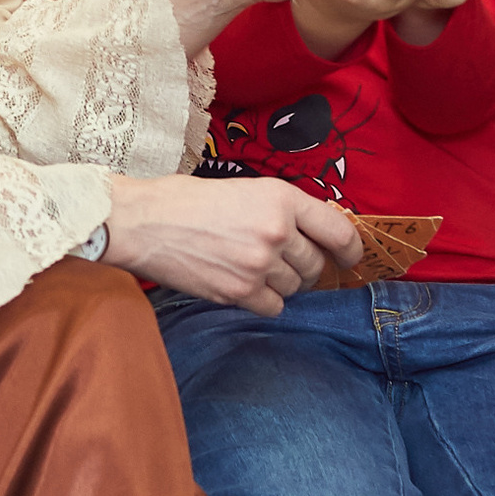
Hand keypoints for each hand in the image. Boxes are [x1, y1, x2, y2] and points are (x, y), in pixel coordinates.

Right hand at [102, 174, 362, 314]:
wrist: (143, 222)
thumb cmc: (186, 200)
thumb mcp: (245, 189)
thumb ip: (282, 209)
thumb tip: (314, 231)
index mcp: (280, 198)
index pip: (337, 230)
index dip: (351, 248)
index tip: (350, 257)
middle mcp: (276, 231)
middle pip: (316, 265)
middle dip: (307, 267)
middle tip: (284, 261)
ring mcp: (258, 264)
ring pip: (295, 288)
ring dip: (283, 284)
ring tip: (254, 268)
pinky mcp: (238, 292)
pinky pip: (273, 307)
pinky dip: (265, 300)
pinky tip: (245, 285)